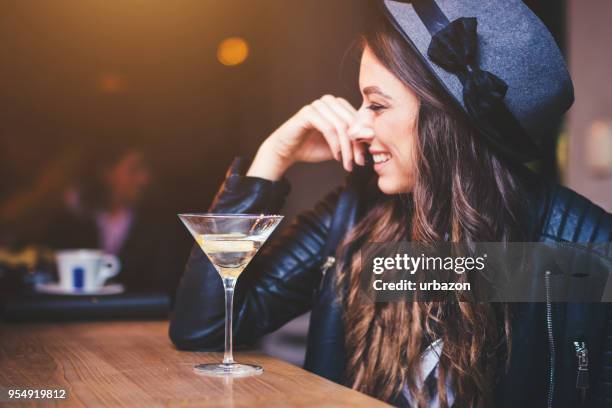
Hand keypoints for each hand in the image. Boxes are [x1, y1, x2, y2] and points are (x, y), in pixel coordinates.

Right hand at [247, 95, 365, 180]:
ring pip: (342, 126)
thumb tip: (373, 141)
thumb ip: (353, 141)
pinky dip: (335, 144)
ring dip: (347, 148)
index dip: (364, 139)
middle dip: (357, 145)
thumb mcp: (338, 145)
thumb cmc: (311, 147)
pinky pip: (328, 128)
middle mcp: (329, 101)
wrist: (287, 152)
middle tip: (358, 162)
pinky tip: (336, 156)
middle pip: (352, 122)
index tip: (365, 158)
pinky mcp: (308, 112)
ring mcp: (318, 105)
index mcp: (339, 105)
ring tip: (347, 163)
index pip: (359, 119)